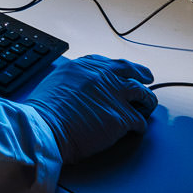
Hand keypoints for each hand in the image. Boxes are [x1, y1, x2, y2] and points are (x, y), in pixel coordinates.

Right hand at [22, 55, 157, 161]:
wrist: (45, 127)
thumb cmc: (44, 111)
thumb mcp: (56, 82)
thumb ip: (73, 81)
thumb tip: (81, 89)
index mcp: (84, 66)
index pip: (109, 63)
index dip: (119, 70)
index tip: (124, 72)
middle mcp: (102, 76)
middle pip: (131, 71)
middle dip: (142, 74)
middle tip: (148, 78)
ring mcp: (114, 95)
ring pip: (143, 93)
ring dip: (147, 101)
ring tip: (147, 107)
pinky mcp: (121, 117)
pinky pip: (139, 121)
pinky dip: (140, 126)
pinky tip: (136, 129)